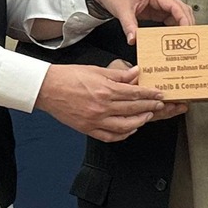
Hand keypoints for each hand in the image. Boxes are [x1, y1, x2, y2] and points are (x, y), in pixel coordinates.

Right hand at [36, 62, 166, 141]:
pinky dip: (123, 134)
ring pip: (125, 126)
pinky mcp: (88, 129)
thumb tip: (135, 73)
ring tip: (147, 116)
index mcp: (105, 90)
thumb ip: (118, 74)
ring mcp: (95, 120)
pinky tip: (130, 130)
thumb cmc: (69, 77)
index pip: (135, 93)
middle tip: (160, 106)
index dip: (150, 94)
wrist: (47, 88)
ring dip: (140, 122)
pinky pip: (110, 136)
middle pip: (133, 109)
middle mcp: (102, 107)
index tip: (160, 95)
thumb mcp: (96, 70)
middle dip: (150, 107)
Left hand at [87, 0, 192, 45]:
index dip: (184, 19)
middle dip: (187, 23)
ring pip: (177, 14)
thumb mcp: (121, 9)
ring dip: (181, 26)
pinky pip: (168, 18)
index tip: (186, 32)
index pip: (176, 6)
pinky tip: (171, 37)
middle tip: (189, 39)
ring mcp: (158, 3)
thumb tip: (134, 39)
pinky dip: (172, 27)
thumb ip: (129, 25)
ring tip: (183, 40)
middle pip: (182, 9)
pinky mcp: (154, 9)